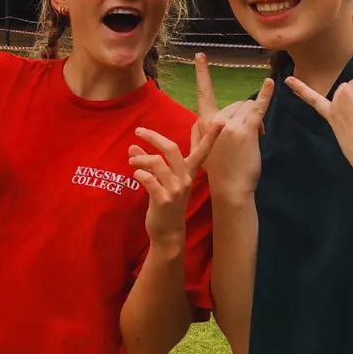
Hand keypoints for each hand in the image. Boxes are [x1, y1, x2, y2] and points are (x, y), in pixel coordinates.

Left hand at [131, 122, 221, 251]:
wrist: (168, 232)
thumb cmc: (165, 204)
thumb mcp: (163, 181)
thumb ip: (150, 163)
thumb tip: (132, 147)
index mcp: (189, 172)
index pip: (202, 151)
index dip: (211, 136)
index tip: (220, 121)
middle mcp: (185, 179)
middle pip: (171, 148)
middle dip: (153, 137)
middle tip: (138, 131)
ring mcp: (175, 190)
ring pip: (157, 162)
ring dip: (140, 157)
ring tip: (131, 160)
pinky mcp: (163, 200)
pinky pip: (149, 179)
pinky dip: (139, 173)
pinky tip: (136, 174)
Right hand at [194, 54, 273, 203]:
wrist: (230, 188)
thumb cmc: (217, 170)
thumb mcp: (200, 148)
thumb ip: (200, 129)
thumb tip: (202, 118)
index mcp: (202, 123)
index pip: (202, 93)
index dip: (202, 73)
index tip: (200, 55)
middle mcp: (216, 120)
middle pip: (236, 104)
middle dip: (244, 116)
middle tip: (247, 139)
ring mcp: (232, 124)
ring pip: (247, 108)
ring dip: (255, 120)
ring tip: (255, 140)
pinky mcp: (247, 130)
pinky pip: (257, 108)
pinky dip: (265, 95)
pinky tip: (270, 83)